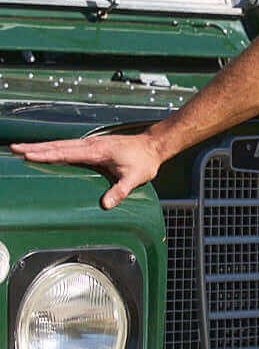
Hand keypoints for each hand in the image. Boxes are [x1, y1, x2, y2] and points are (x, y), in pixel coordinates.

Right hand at [11, 132, 162, 208]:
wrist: (154, 146)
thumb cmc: (145, 161)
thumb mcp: (135, 178)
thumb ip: (120, 191)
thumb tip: (106, 205)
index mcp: (97, 151)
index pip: (67, 153)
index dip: (47, 154)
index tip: (29, 154)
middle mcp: (91, 144)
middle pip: (59, 146)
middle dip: (36, 147)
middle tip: (15, 148)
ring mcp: (92, 143)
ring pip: (63, 144)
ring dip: (43, 146)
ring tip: (23, 148)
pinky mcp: (94, 145)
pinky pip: (70, 146)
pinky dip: (55, 147)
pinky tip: (46, 150)